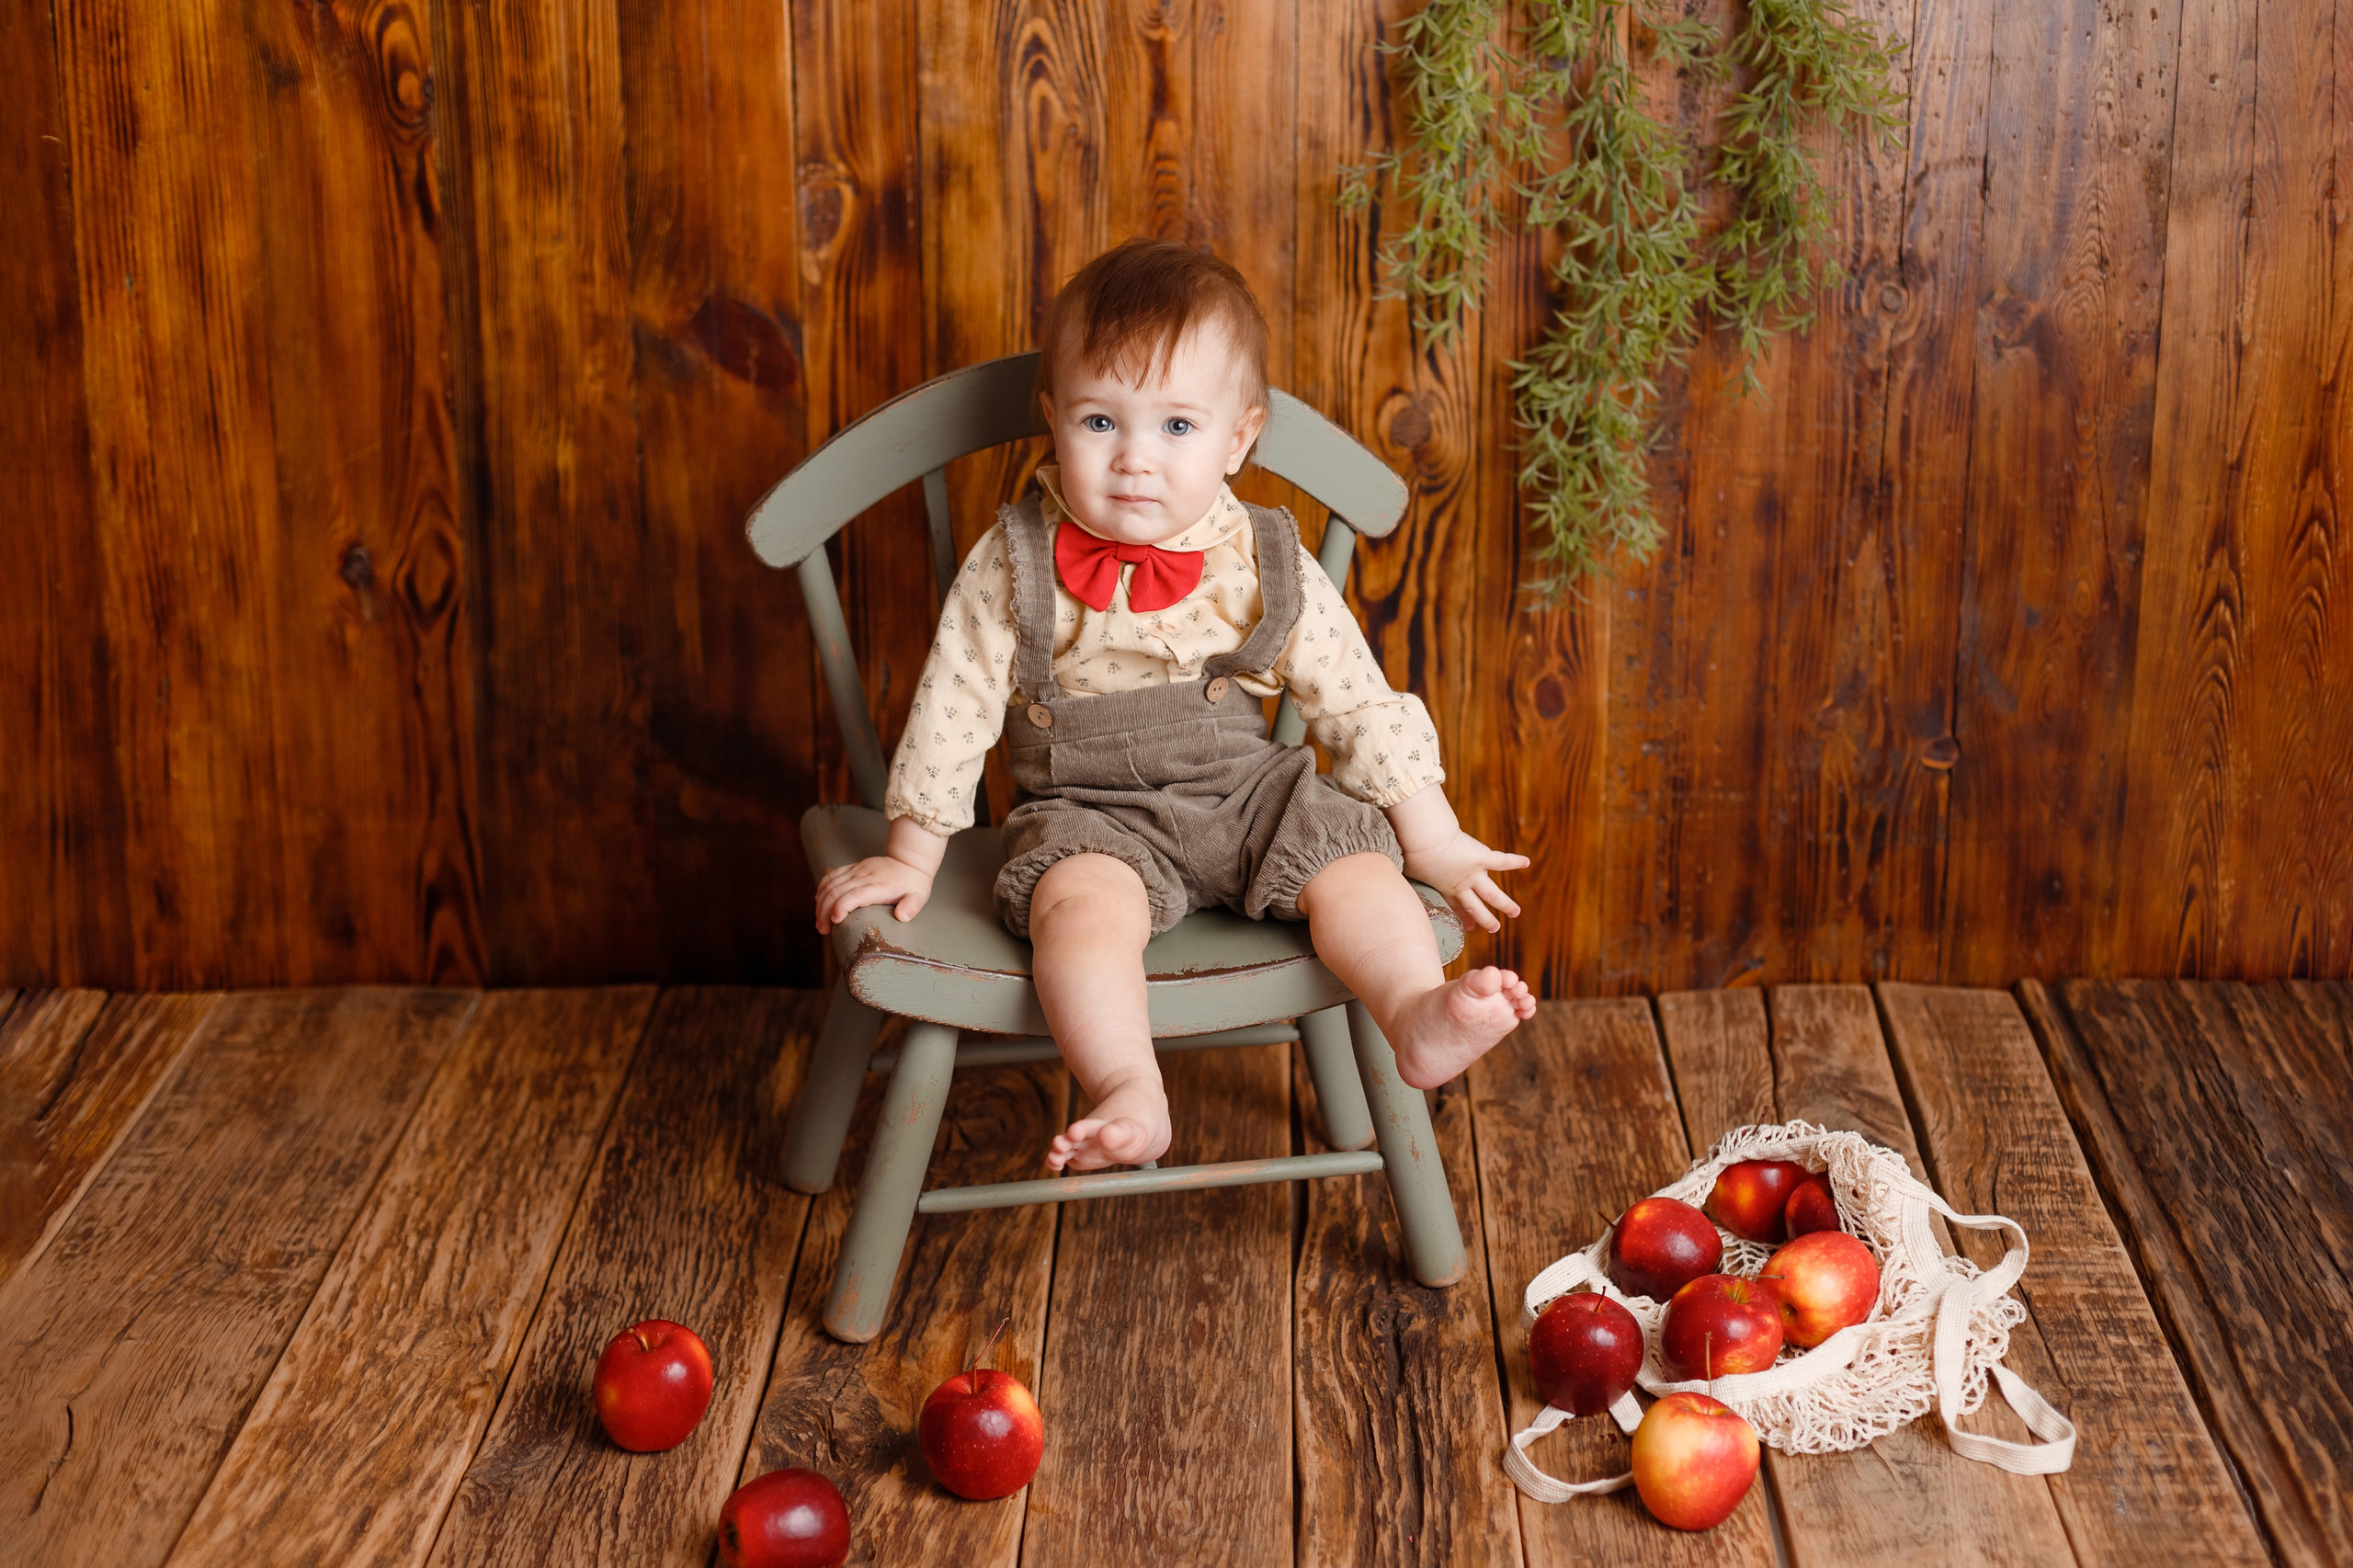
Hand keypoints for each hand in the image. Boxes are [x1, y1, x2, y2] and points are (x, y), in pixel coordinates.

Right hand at [815, 854, 935, 933]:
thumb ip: (911, 907)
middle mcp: (864, 877)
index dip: (841, 907)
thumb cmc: (913, 883)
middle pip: (836, 892)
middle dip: (824, 912)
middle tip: (823, 930)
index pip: (854, 895)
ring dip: (821, 904)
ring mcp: (857, 871)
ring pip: (830, 884)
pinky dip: (822, 888)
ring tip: (819, 922)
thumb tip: (902, 917)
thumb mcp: (919, 896)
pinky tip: (819, 901)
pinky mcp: (853, 868)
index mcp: (878, 886)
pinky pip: (832, 875)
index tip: (835, 921)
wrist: (909, 860)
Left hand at [1400, 830, 1527, 933]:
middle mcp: (1460, 884)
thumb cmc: (1410, 849)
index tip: (1469, 927)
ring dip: (1504, 903)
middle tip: (1495, 928)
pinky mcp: (1481, 858)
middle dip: (1485, 918)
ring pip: (1492, 893)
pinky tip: (1526, 862)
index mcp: (1443, 887)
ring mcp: (1473, 873)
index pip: (1456, 906)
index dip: (1463, 917)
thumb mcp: (1402, 864)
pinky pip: (1501, 861)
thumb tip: (1375, 870)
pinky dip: (1514, 861)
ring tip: (1515, 912)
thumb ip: (1396, 871)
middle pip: (1476, 906)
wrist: (1423, 839)